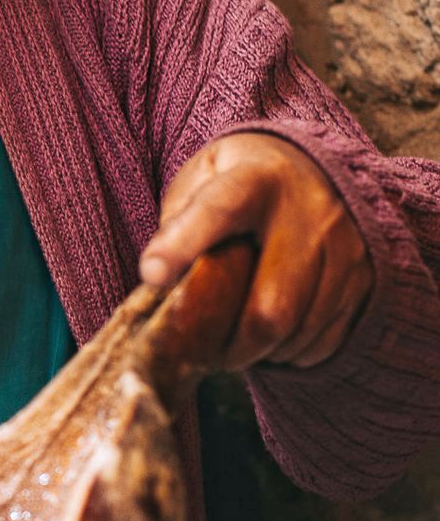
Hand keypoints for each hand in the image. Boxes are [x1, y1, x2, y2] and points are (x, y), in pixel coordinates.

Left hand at [139, 133, 373, 368]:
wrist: (314, 168)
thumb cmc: (239, 181)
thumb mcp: (201, 178)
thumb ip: (178, 220)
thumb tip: (159, 279)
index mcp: (255, 179)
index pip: (218, 211)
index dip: (183, 245)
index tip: (152, 274)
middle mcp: (309, 212)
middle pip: (270, 303)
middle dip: (230, 343)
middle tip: (204, 352)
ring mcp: (345, 247)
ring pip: (298, 330)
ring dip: (260, 351)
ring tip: (236, 342)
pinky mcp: (366, 278)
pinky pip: (327, 338)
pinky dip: (292, 351)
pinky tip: (273, 338)